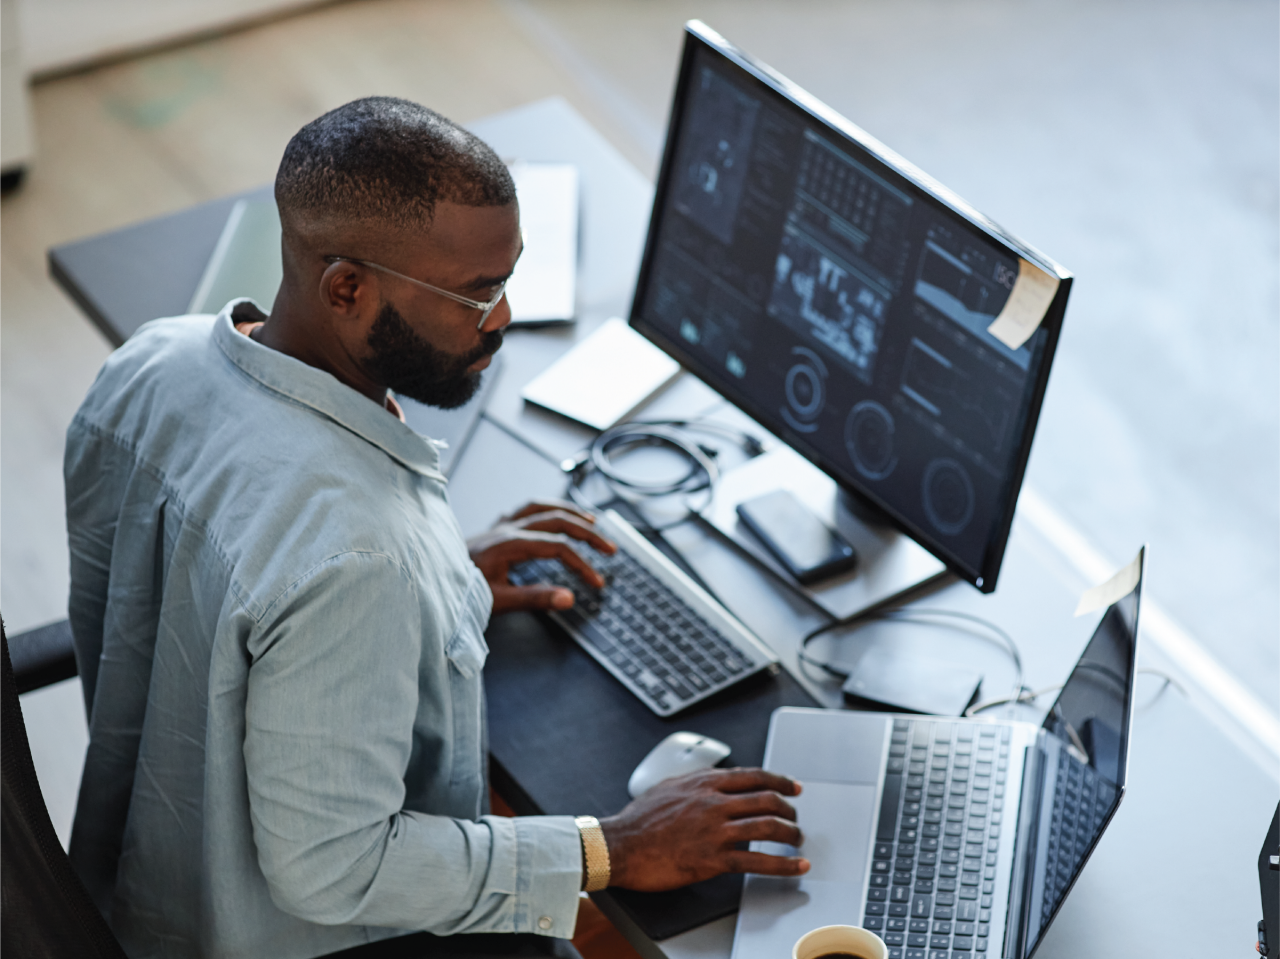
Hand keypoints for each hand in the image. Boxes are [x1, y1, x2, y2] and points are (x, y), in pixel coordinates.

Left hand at [468, 500, 616, 614]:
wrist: (427, 580)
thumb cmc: (458, 592)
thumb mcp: (497, 601)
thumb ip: (535, 599)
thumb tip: (569, 598)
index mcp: (508, 544)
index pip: (558, 548)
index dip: (582, 564)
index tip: (596, 582)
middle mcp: (505, 528)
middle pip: (556, 520)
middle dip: (587, 532)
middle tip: (610, 548)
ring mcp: (498, 525)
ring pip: (541, 507)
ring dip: (569, 512)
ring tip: (591, 520)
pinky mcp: (493, 529)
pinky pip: (525, 510)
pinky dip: (545, 509)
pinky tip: (553, 515)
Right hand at [599, 768, 808, 890]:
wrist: (619, 845)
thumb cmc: (638, 820)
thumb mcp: (668, 787)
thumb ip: (694, 783)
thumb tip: (710, 781)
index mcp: (704, 783)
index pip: (754, 776)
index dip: (780, 781)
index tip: (793, 787)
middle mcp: (714, 802)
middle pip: (767, 800)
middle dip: (789, 810)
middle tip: (796, 819)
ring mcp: (715, 830)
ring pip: (767, 827)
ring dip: (790, 835)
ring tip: (798, 841)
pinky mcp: (713, 859)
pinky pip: (756, 862)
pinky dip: (782, 864)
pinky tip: (794, 866)